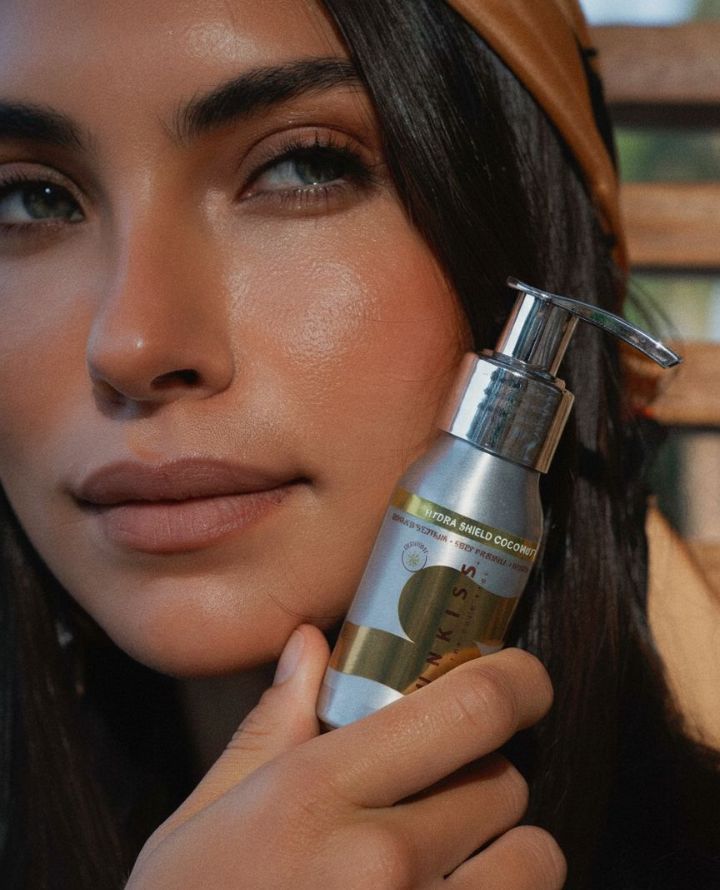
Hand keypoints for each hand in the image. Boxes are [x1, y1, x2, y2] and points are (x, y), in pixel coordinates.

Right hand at [126, 626, 565, 888]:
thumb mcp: (203, 819)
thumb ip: (270, 726)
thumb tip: (310, 643)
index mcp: (317, 794)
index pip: (468, 710)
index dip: (517, 682)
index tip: (524, 680)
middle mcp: (383, 862)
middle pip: (505, 784)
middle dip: (484, 779)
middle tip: (443, 796)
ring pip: (534, 861)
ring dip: (509, 855)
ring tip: (457, 867)